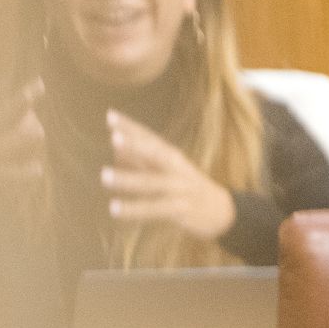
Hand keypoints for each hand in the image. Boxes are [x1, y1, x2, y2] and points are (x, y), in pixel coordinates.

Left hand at [104, 110, 235, 239]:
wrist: (224, 212)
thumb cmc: (189, 188)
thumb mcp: (169, 171)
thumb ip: (143, 162)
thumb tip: (115, 150)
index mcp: (173, 157)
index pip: (150, 138)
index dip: (132, 127)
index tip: (110, 115)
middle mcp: (177, 169)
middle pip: (156, 154)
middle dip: (136, 145)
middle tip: (113, 137)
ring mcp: (180, 189)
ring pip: (152, 183)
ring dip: (128, 179)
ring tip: (104, 176)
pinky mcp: (181, 210)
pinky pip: (154, 209)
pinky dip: (134, 209)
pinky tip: (115, 209)